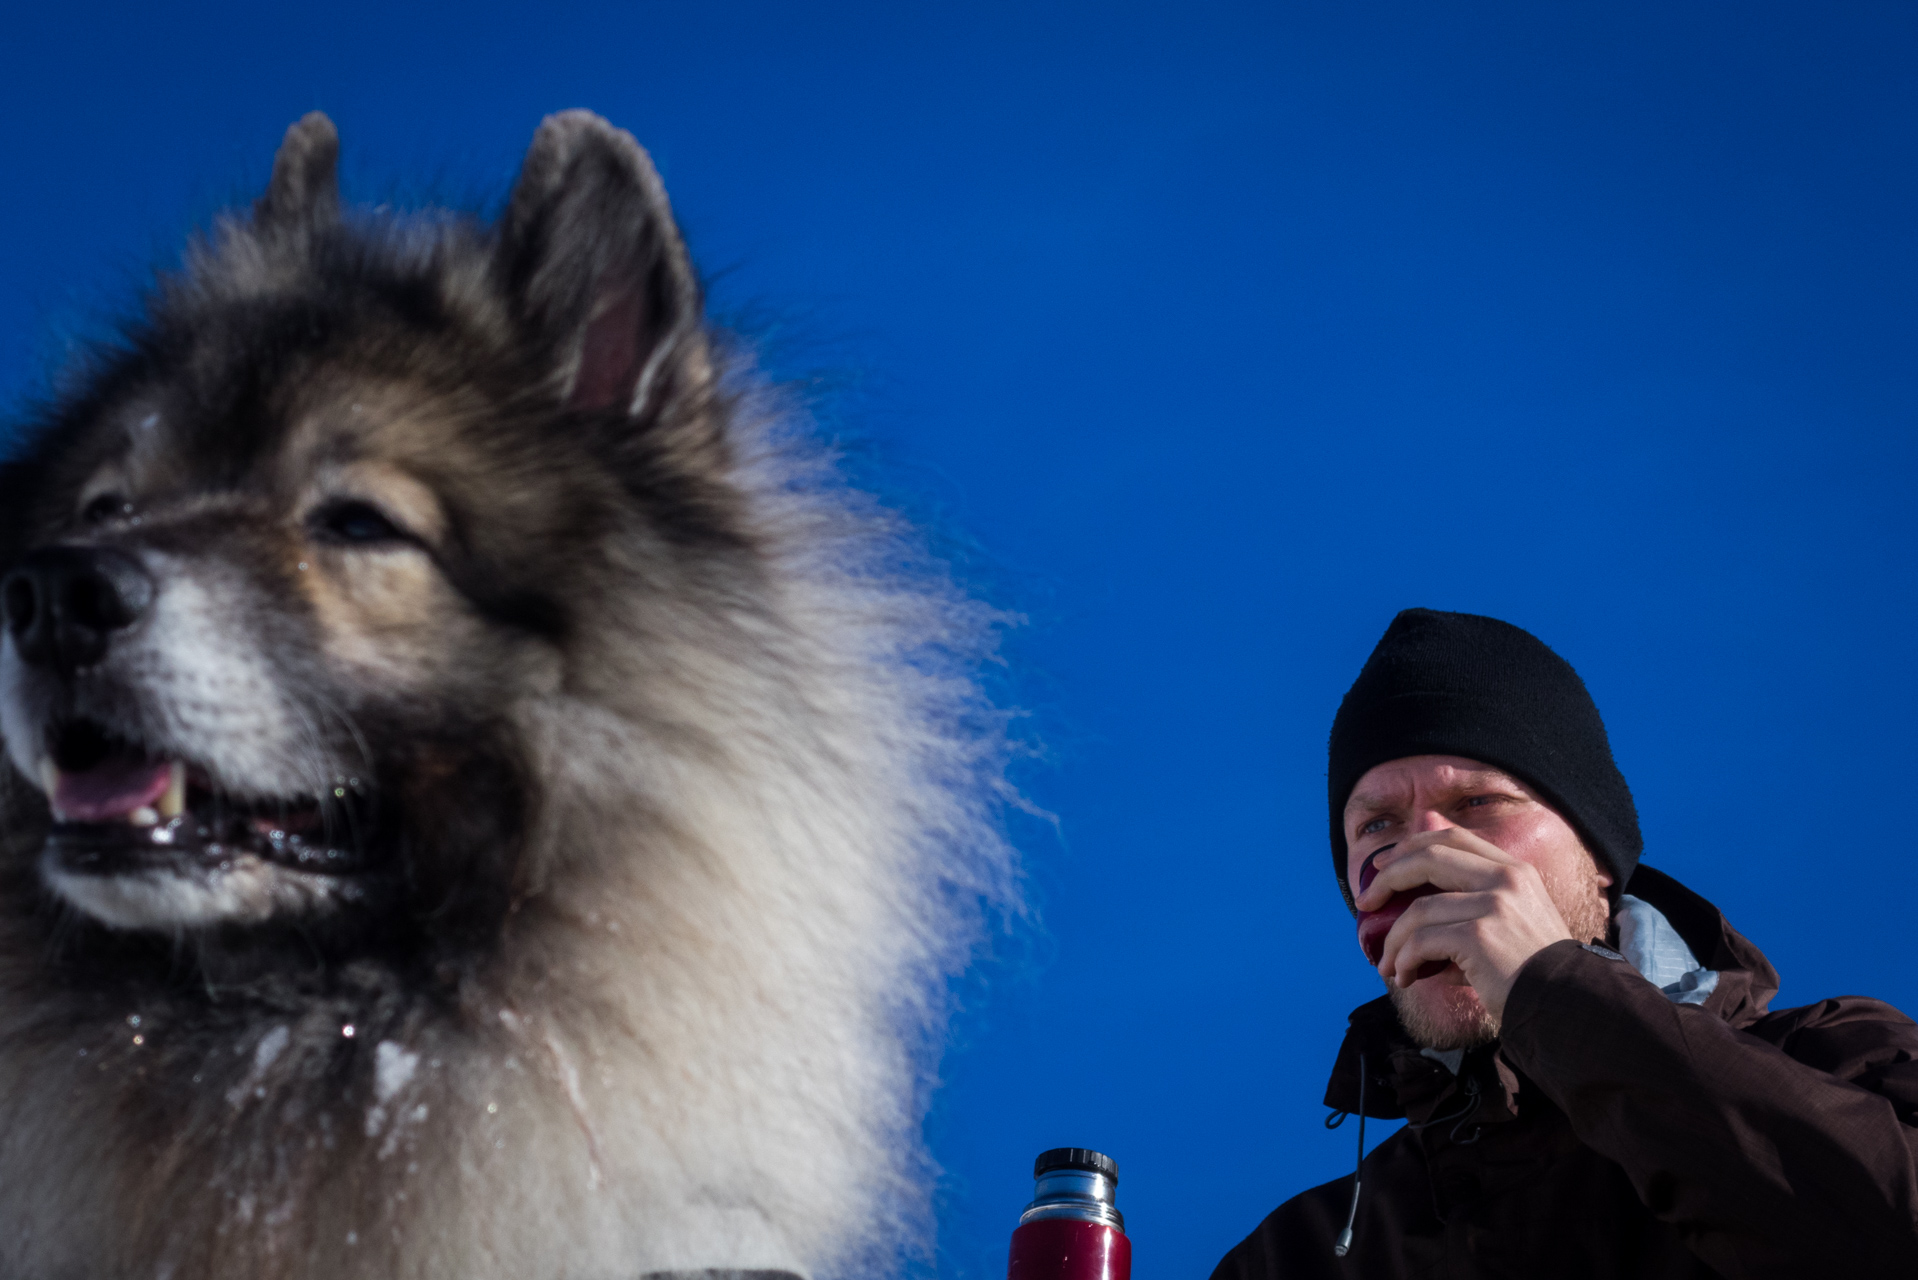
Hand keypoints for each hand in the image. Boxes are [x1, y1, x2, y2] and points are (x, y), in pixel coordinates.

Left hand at [1353, 827, 1576, 1020]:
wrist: (1568, 1005)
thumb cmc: (1535, 971)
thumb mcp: (1515, 921)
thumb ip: (1476, 904)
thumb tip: (1414, 911)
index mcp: (1514, 870)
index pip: (1454, 838)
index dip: (1412, 847)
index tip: (1385, 866)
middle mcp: (1506, 878)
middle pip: (1428, 857)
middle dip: (1388, 878)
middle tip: (1366, 903)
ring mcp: (1494, 904)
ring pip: (1418, 910)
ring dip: (1394, 941)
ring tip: (1389, 966)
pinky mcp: (1479, 935)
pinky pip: (1421, 941)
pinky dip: (1404, 959)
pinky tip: (1405, 976)